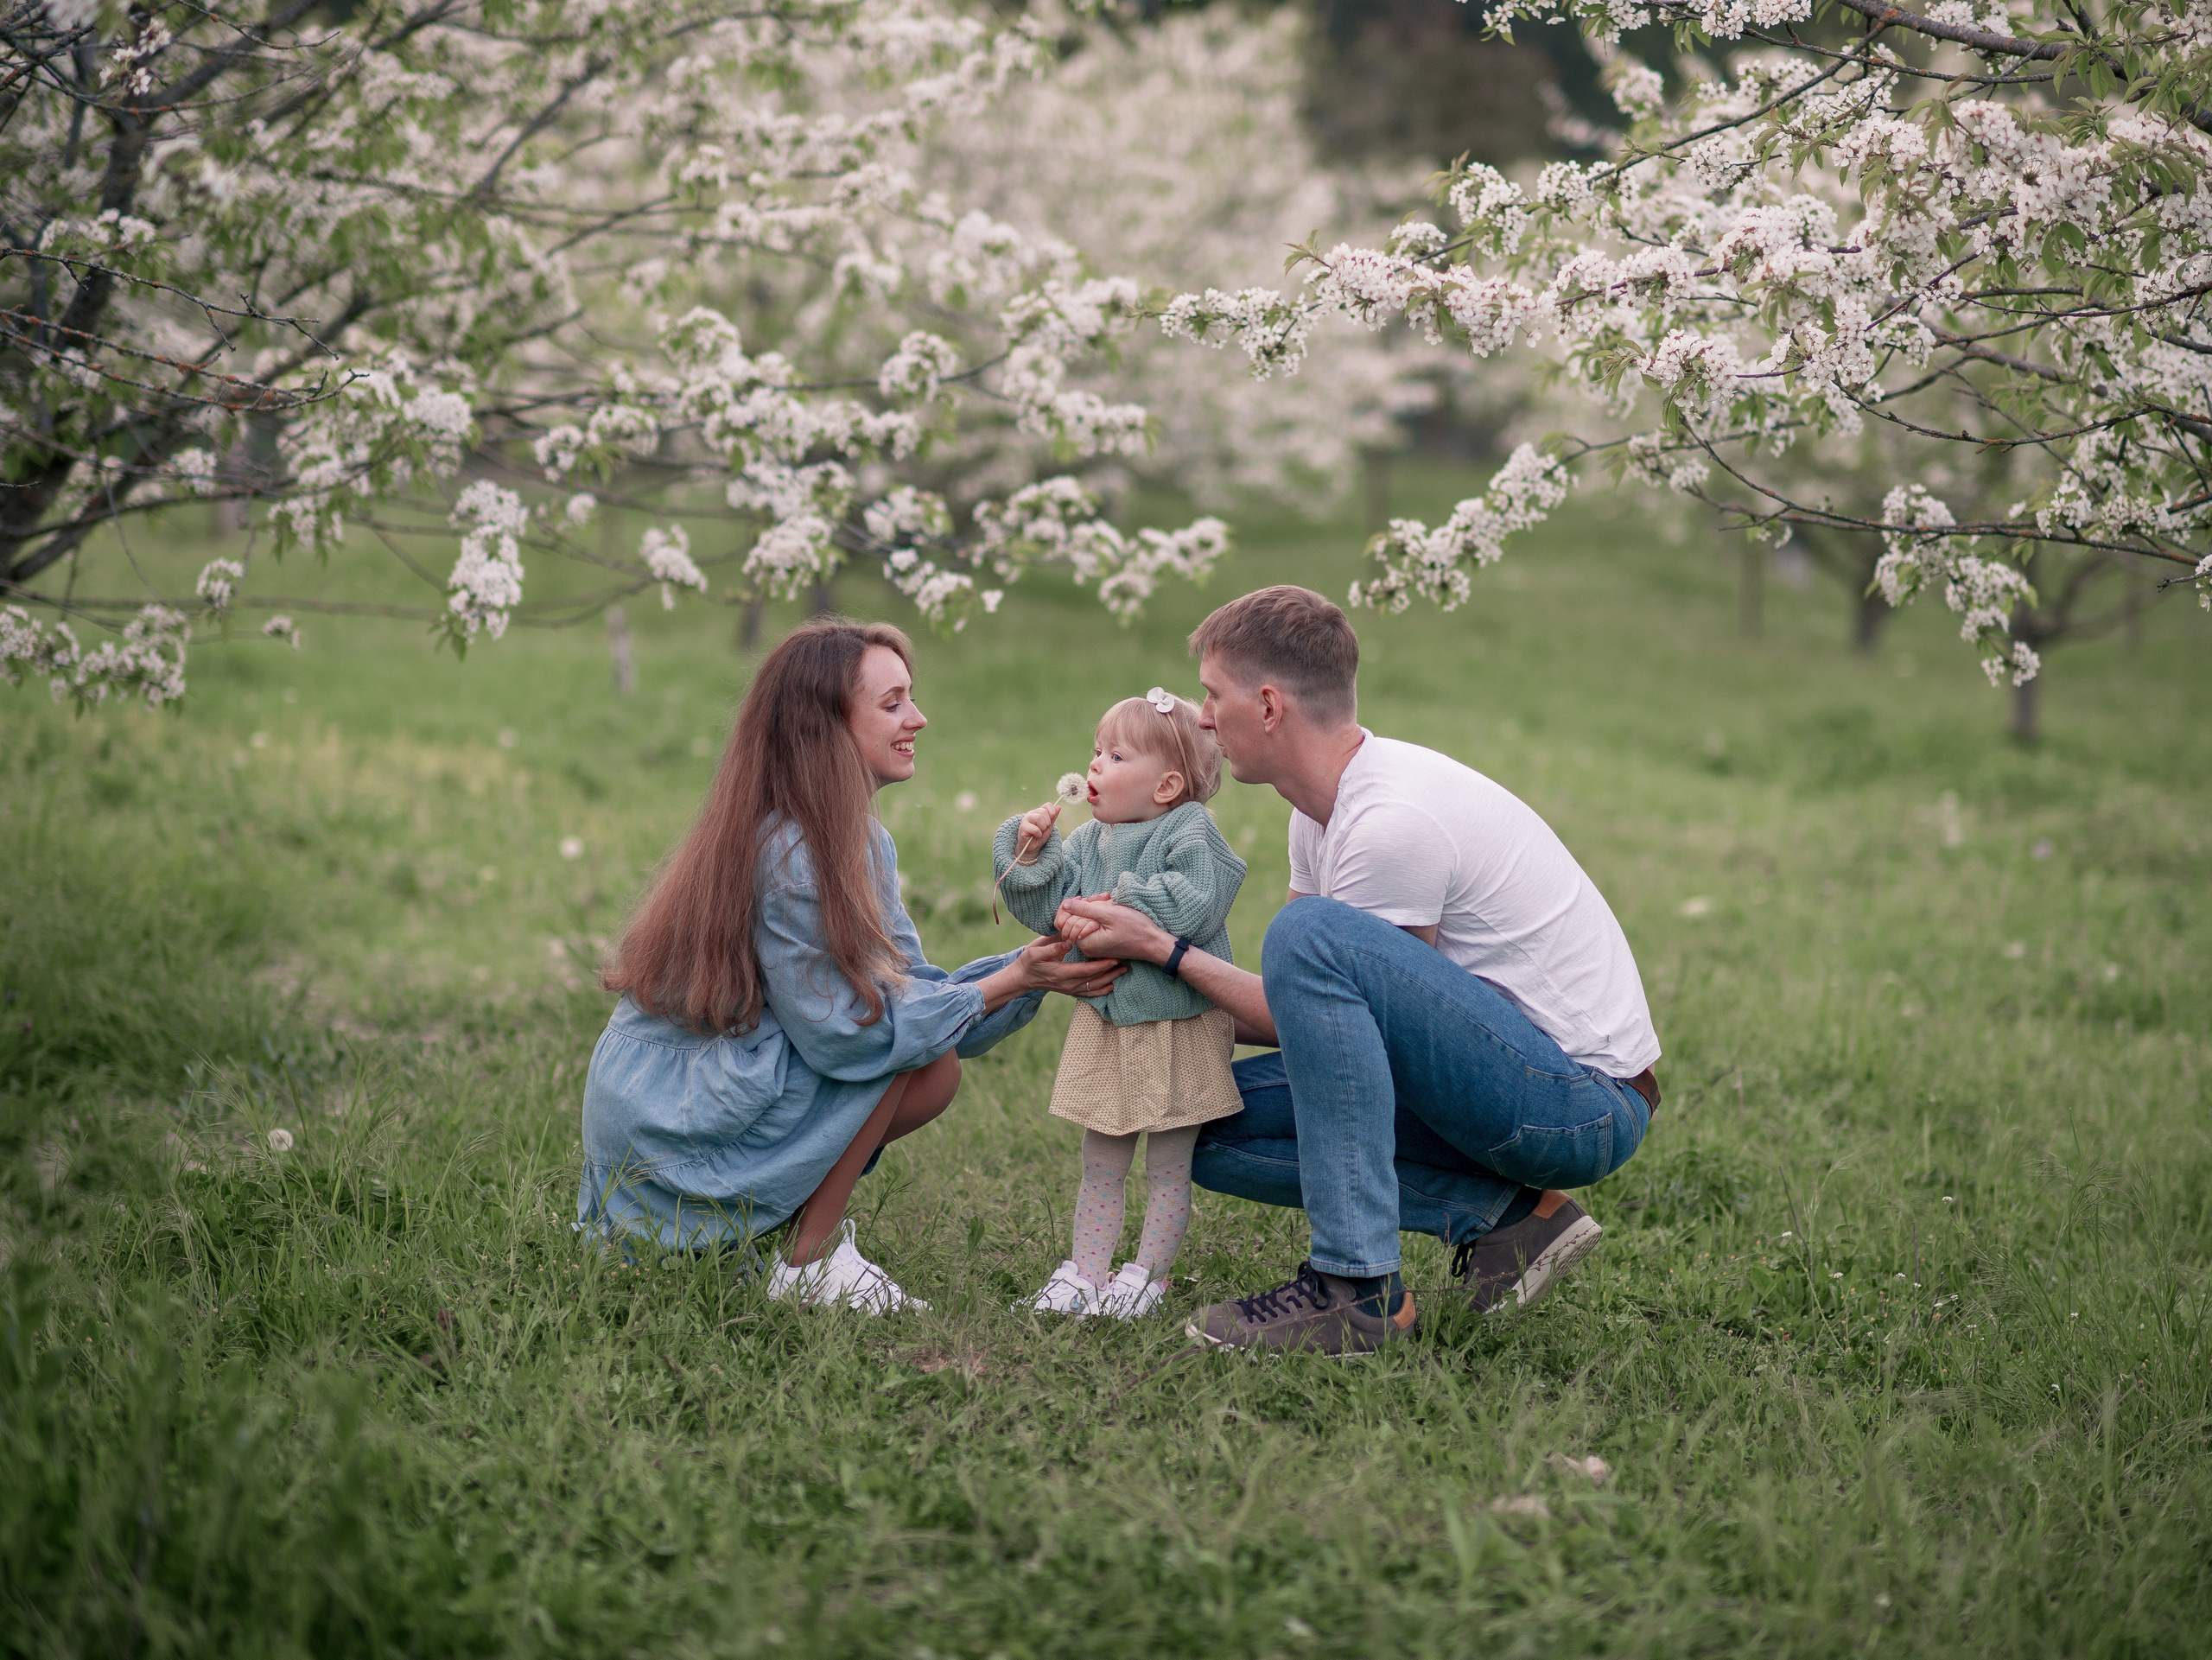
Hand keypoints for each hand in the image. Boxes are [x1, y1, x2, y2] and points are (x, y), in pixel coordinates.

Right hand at [1012, 801, 1059, 858]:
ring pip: (1038, 817)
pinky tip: (1035, 836)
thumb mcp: (1049, 827)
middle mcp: (1031, 814)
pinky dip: (1038, 834)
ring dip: (1043, 827)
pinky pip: (1035, 828)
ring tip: (1040, 832)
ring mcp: (1026, 819)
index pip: (1047, 805)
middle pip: (1043, 811)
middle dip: (1047, 822)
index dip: (1052, 812)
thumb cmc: (1040, 837)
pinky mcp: (1023, 827)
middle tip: (1044, 829)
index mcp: (1038, 812)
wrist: (1032, 848)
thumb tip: (1058, 807)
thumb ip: (1053, 817)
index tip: (1050, 822)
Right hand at [1015, 933, 1124, 997]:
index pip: (1086, 970)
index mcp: (1061, 973)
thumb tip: (1068, 942)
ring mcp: (1069, 990)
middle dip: (1111, 972)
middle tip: (1125, 962)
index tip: (1114, 957)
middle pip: (1094, 980)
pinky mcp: (1070, 991)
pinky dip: (1101, 990)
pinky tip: (1111, 985)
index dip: (1101, 965)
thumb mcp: (1035, 951)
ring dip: (1110, 980)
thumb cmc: (1028, 961)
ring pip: (1094, 988)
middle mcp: (1068, 984)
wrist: (1022, 978)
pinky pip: (1089, 993)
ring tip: (1123, 971)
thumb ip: (1052, 947)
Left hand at [1053, 895, 1173, 965]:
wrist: (1153, 943)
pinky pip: (1091, 927)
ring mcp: (1093, 947)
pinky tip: (1110, 909)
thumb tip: (1065, 904)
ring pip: (1083, 922)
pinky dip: (1098, 916)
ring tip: (1107, 901)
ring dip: (1092, 909)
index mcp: (1085, 942)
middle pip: (1072, 921)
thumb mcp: (1109, 914)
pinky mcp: (1101, 944)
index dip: (1070, 906)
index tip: (1085, 899)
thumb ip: (1085, 909)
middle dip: (1083, 906)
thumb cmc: (1135, 928)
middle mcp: (1086, 947)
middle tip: (1101, 898)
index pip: (1063, 921)